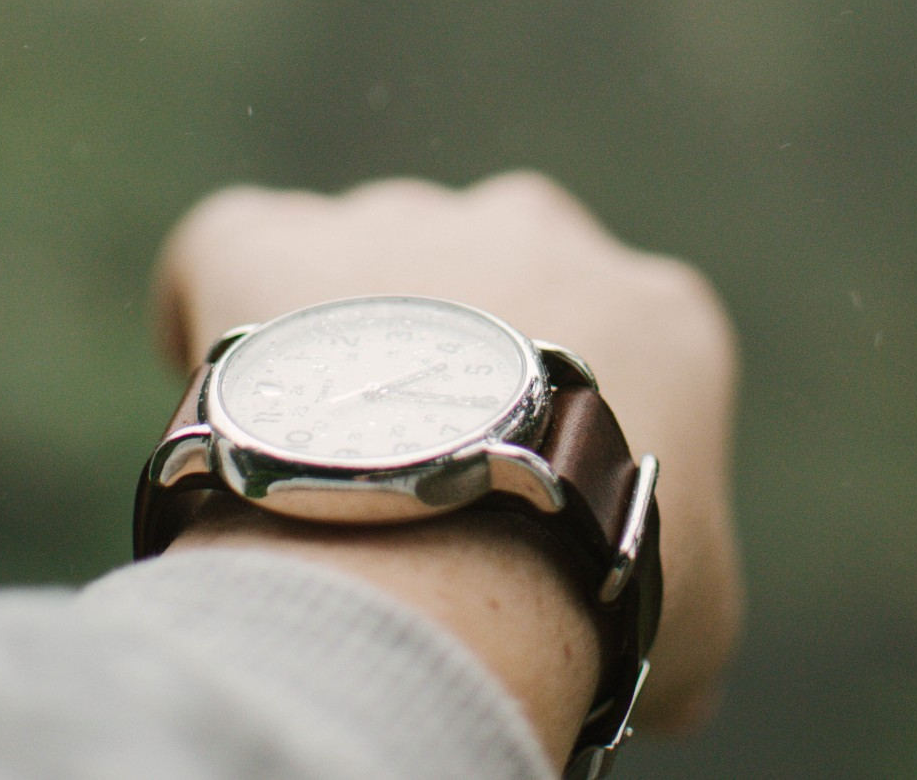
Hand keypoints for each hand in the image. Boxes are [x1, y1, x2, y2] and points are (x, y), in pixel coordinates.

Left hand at [153, 173, 740, 752]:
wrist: (453, 561)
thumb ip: (689, 588)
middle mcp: (534, 231)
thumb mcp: (698, 604)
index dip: (559, 415)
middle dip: (455, 354)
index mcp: (653, 310)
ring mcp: (403, 224)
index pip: (615, 341)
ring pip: (367, 260)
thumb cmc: (593, 591)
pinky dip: (218, 303)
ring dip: (348, 336)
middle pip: (492, 278)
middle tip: (421, 459)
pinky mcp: (275, 238)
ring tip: (320, 448)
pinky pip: (239, 245)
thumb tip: (680, 691)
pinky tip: (226, 388)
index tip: (518, 477)